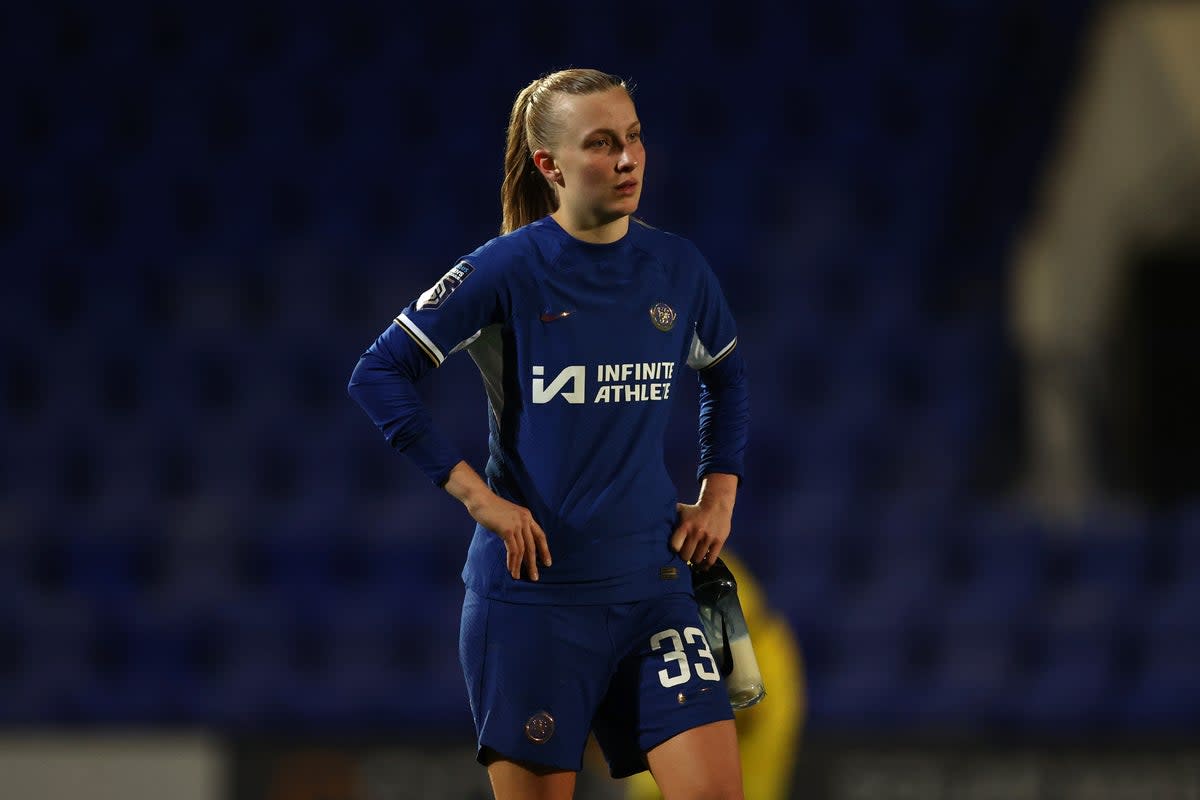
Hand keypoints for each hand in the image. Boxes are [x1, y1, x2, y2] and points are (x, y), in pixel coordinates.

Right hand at [444, 461, 550, 580]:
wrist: (480, 499)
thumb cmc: (490, 508)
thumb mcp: (508, 515)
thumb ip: (515, 526)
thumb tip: (516, 542)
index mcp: (527, 516)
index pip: (540, 535)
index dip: (544, 550)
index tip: (547, 563)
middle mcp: (525, 520)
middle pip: (533, 545)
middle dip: (534, 563)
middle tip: (535, 577)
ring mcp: (517, 524)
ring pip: (523, 550)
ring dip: (521, 565)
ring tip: (519, 577)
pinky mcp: (508, 530)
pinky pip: (513, 550)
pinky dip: (512, 562)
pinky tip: (511, 570)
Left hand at [671, 472, 737, 568]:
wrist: (716, 504)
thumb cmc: (694, 510)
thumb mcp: (680, 510)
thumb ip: (669, 518)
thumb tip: (652, 523)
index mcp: (685, 525)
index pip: (675, 546)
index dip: (674, 550)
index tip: (675, 549)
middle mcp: (697, 532)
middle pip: (686, 556)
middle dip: (684, 557)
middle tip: (684, 555)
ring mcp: (708, 538)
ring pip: (697, 559)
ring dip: (694, 561)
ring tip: (693, 559)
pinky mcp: (719, 541)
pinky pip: (711, 560)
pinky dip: (705, 565)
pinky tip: (702, 565)